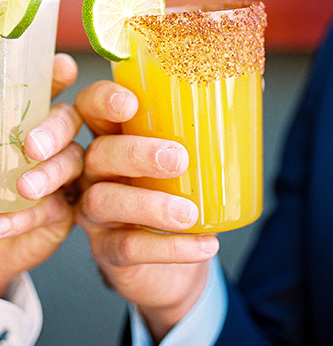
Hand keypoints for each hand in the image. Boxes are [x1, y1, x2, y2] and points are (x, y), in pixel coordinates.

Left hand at [0, 53, 82, 297]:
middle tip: (31, 145)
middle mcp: (46, 141)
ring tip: (20, 189)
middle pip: (70, 119)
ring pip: (72, 162)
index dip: (58, 73)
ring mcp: (58, 176)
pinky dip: (28, 217)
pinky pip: (57, 208)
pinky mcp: (61, 212)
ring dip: (49, 174)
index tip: (61, 68)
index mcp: (18, 116)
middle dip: (56, 128)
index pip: (47, 84)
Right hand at [75, 80, 219, 343]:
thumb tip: (255, 82)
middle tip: (178, 158)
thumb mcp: (187, 155)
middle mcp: (95, 170)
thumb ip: (210, 121)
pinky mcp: (106, 251)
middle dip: (135, 153)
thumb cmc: (177, 192)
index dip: (103, 100)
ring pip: (104, 201)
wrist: (169, 263)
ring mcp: (94, 212)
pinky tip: (204, 242)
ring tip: (190, 212)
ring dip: (149, 205)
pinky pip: (127, 248)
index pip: (90, 106)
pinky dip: (168, 248)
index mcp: (112, 134)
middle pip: (97, 152)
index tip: (131, 103)